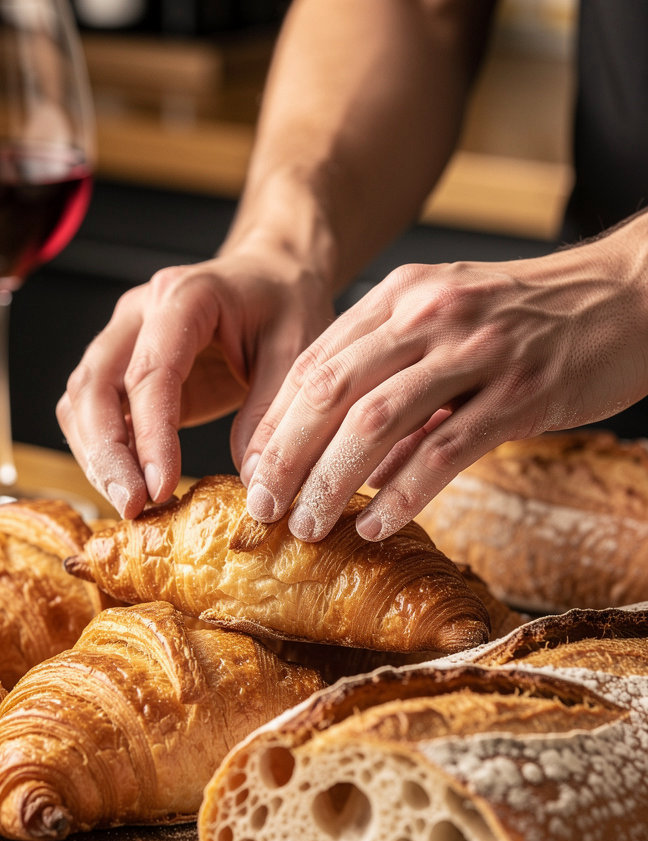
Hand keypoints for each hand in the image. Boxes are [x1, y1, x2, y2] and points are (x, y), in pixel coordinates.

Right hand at [56, 242, 333, 517]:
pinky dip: (101, 453)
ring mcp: (121, 339)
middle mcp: (138, 314)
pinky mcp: (120, 370)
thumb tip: (250, 480)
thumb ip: (271, 411)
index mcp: (184, 297)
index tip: (160, 487)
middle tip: (133, 505)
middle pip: (94, 385)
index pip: (150, 371)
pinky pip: (91, 413)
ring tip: (130, 504)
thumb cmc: (284, 303)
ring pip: (80, 402)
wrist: (270, 276)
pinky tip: (129, 486)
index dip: (151, 435)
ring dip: (96, 458)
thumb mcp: (299, 349)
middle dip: (106, 453)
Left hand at [241, 213, 647, 541]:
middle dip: (288, 457)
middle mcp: (428, 314)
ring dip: (333, 481)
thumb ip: (387, 375)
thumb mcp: (442, 322)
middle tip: (264, 508)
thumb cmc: (522, 318)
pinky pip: (446, 448)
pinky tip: (375, 525)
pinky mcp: (520, 392)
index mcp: (399, 296)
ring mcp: (475, 351)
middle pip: (331, 392)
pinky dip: (403, 492)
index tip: (252, 473)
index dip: (275, 424)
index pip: (313, 365)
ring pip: (377, 422)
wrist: (627, 293)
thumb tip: (336, 453)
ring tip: (309, 526)